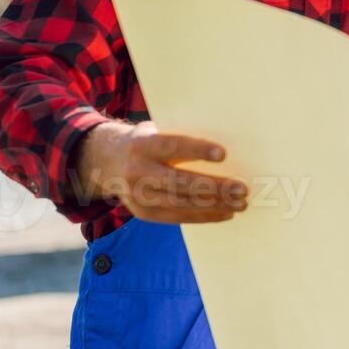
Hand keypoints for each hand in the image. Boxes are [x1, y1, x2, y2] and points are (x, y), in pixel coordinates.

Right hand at [75, 120, 246, 223]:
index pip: (172, 147)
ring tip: (240, 203)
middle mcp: (137, 171)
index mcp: (143, 144)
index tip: (223, 154)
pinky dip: (204, 216)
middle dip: (214, 186)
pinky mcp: (143, 212)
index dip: (197, 150)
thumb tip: (224, 148)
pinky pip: (177, 217)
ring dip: (214, 205)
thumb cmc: (146, 142)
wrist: (106, 161)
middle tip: (242, 188)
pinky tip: (225, 213)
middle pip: (179, 181)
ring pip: (180, 203)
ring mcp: (138, 195)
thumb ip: (180, 140)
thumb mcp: (156, 131)